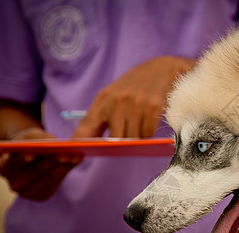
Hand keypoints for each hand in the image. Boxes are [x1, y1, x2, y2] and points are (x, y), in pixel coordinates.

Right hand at [0, 127, 82, 200]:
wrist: (33, 156)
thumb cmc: (30, 143)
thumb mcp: (31, 135)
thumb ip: (37, 138)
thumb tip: (54, 142)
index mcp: (5, 167)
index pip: (13, 164)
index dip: (22, 159)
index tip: (33, 154)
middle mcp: (14, 183)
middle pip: (34, 173)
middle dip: (51, 162)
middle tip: (66, 154)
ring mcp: (28, 192)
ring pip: (48, 178)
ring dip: (64, 166)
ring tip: (76, 156)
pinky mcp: (42, 195)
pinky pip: (56, 183)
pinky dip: (66, 170)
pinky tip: (76, 161)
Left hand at [72, 55, 195, 137]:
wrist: (162, 69)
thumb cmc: (135, 86)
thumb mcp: (114, 95)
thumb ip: (102, 116)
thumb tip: (91, 143)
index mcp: (103, 99)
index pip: (86, 126)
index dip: (79, 142)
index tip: (75, 156)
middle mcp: (118, 102)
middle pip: (116, 139)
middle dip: (121, 142)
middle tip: (127, 134)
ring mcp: (136, 105)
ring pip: (133, 138)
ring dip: (137, 136)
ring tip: (140, 121)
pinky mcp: (153, 108)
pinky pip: (148, 133)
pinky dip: (149, 132)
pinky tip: (149, 119)